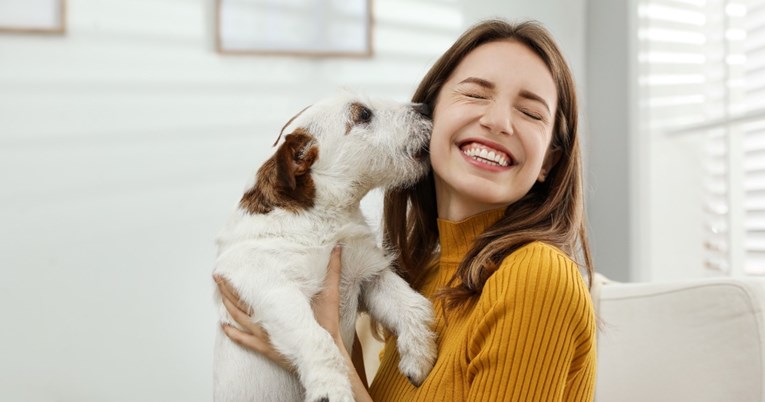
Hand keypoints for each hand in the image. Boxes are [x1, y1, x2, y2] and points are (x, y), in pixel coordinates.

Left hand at [214, 244, 343, 366]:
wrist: (323, 354)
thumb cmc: (325, 325)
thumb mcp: (331, 294)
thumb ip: (333, 270)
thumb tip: (338, 248)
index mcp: (277, 306)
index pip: (251, 289)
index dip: (238, 279)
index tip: (228, 268)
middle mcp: (265, 319)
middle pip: (240, 302)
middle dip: (227, 288)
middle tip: (217, 277)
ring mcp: (263, 334)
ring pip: (238, 319)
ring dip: (227, 306)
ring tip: (219, 294)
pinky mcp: (264, 347)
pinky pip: (243, 340)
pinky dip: (232, 333)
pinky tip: (223, 327)